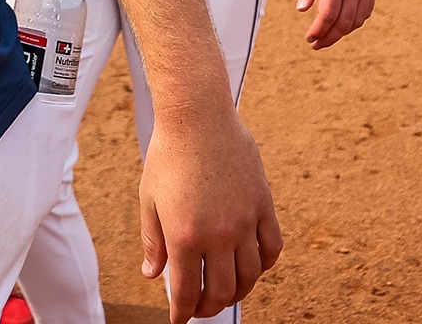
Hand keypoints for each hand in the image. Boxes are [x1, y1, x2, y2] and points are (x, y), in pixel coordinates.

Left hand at [140, 112, 282, 322]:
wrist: (198, 117)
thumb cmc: (168, 156)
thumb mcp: (149, 200)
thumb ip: (153, 242)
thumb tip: (152, 275)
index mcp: (185, 235)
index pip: (186, 291)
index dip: (182, 313)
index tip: (179, 320)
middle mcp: (218, 234)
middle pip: (222, 291)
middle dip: (209, 308)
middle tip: (200, 308)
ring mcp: (245, 221)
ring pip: (251, 275)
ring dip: (238, 292)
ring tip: (225, 293)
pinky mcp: (263, 205)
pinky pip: (272, 248)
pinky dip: (264, 265)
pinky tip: (253, 267)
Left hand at [295, 0, 377, 49]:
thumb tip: (302, 11)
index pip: (329, 14)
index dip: (319, 30)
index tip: (309, 39)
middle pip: (344, 22)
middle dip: (329, 37)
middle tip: (316, 44)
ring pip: (357, 20)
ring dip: (342, 32)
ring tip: (327, 36)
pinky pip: (366, 11)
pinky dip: (354, 22)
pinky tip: (341, 24)